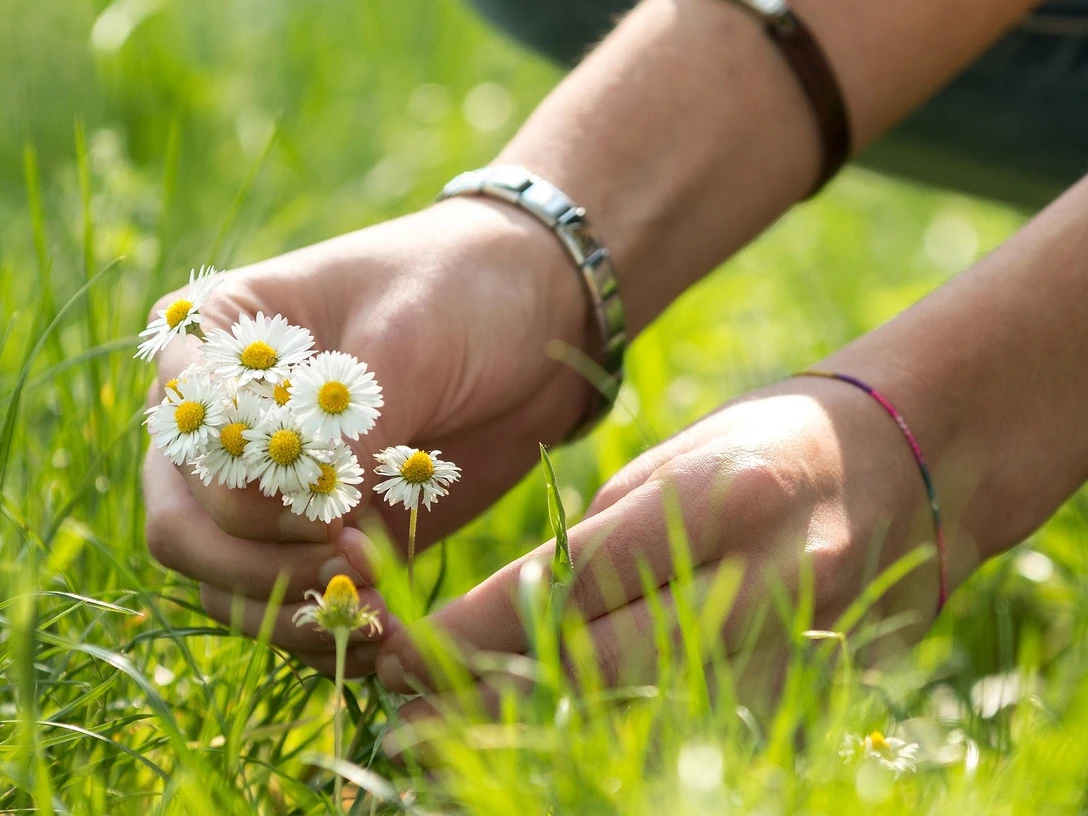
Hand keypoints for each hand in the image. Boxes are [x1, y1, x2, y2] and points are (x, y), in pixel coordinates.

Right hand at [142, 198, 592, 675]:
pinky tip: (384, 634)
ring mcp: (276, 487)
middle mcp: (229, 423)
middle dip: (259, 565)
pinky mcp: (328, 531)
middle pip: (186, 526)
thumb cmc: (465, 289)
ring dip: (289, 609)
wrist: (539, 313)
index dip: (239, 489)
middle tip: (350, 567)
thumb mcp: (409, 336)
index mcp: (220, 344)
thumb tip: (312, 517)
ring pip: (227, 581)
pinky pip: (293, 602)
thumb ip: (354, 423)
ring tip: (375, 611)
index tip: (327, 506)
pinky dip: (328, 629)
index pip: (182, 439)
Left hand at [376, 376, 942, 726]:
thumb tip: (506, 615)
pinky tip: (555, 752)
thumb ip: (600, 542)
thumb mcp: (676, 463)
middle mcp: (765, 582)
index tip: (401, 652)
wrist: (911, 466)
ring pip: (643, 720)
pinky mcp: (813, 692)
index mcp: (721, 500)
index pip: (572, 583)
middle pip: (599, 667)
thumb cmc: (775, 442)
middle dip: (488, 702)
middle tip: (405, 727)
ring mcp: (798, 648)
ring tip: (455, 754)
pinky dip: (617, 746)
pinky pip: (696, 734)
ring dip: (542, 739)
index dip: (475, 630)